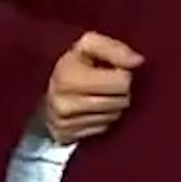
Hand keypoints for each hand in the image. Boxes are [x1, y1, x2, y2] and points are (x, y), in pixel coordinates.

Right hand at [43, 30, 143, 144]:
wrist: (42, 86)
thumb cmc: (74, 62)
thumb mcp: (90, 45)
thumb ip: (115, 49)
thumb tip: (138, 61)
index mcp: (68, 78)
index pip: (121, 83)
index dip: (123, 73)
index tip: (113, 68)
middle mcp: (62, 104)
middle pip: (120, 102)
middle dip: (120, 90)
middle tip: (107, 81)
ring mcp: (62, 124)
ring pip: (113, 116)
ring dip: (113, 104)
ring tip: (100, 93)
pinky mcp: (65, 136)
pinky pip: (103, 129)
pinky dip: (103, 118)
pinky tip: (93, 107)